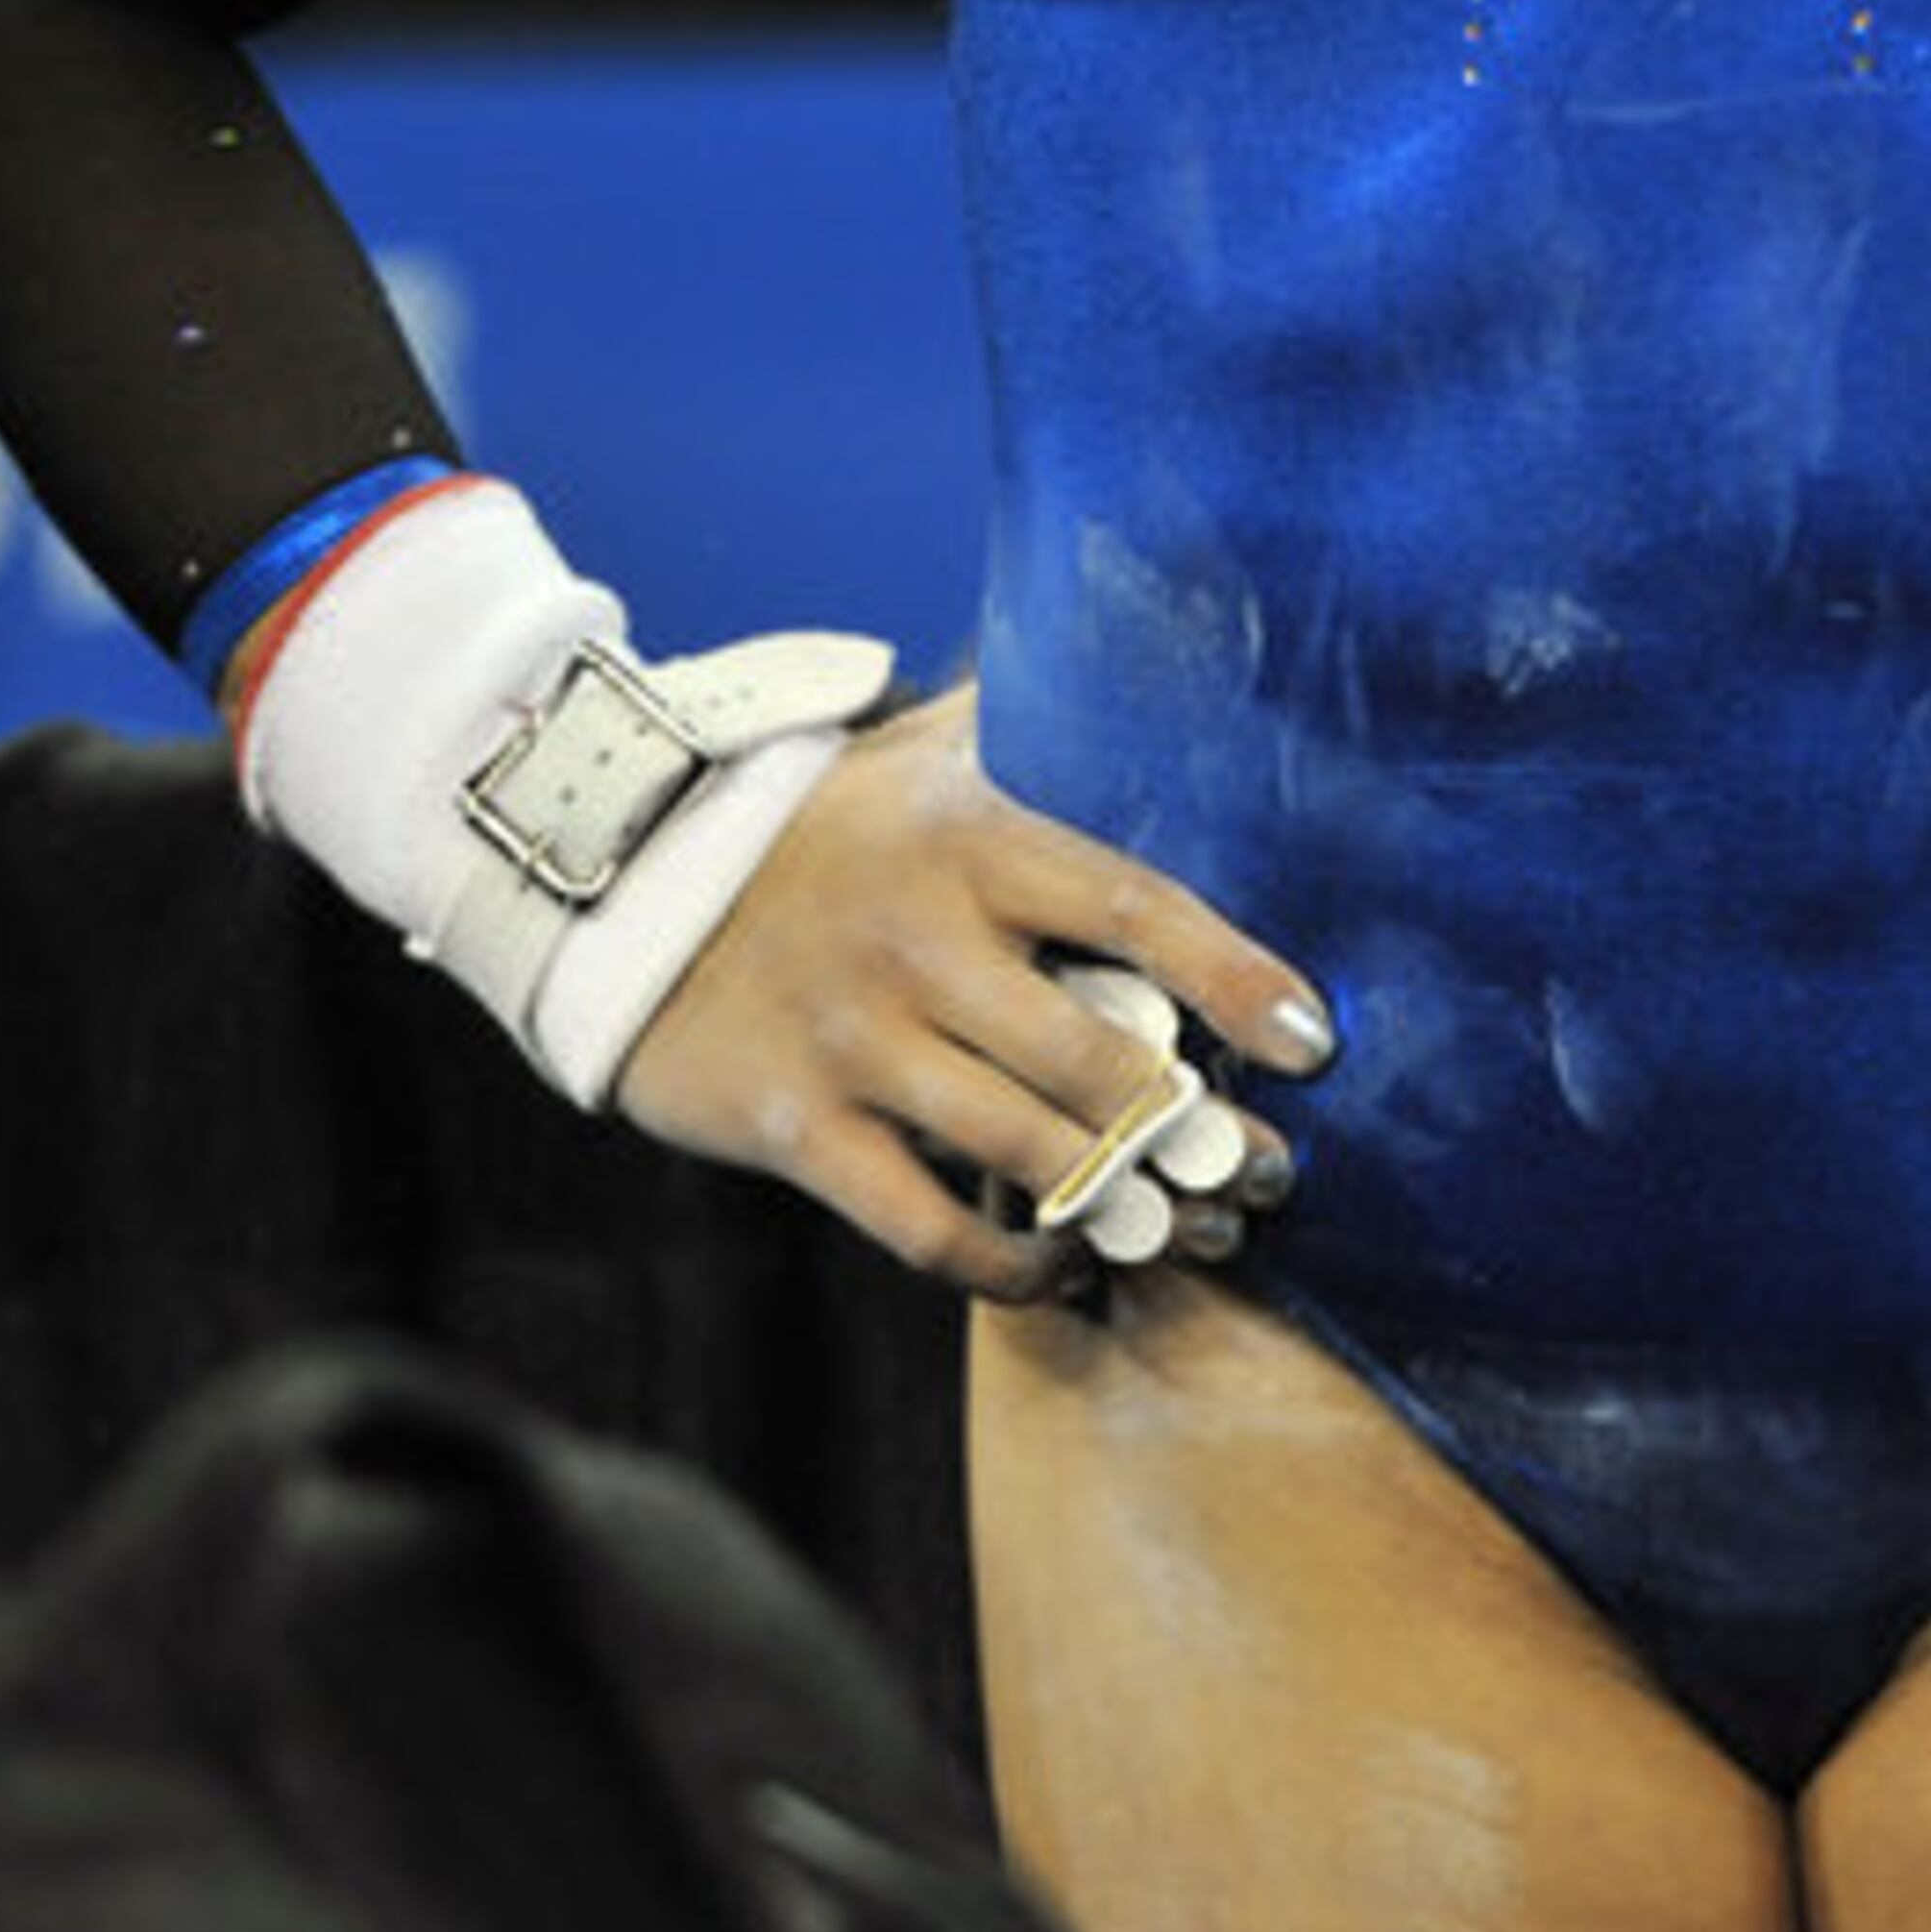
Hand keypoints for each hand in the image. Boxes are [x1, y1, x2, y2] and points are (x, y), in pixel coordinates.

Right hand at [617, 687, 1332, 1296]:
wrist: (617, 878)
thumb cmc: (822, 825)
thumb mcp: (918, 753)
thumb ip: (1031, 721)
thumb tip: (1161, 664)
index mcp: (970, 839)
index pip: (1135, 908)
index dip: (1234, 977)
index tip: (1312, 1041)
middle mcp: (916, 939)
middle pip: (1095, 1058)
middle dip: (1201, 1132)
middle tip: (1271, 1173)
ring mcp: (852, 1039)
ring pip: (1027, 1151)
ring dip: (1128, 1207)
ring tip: (1198, 1232)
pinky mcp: (794, 1126)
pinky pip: (928, 1228)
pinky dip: (1013, 1266)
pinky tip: (1068, 1266)